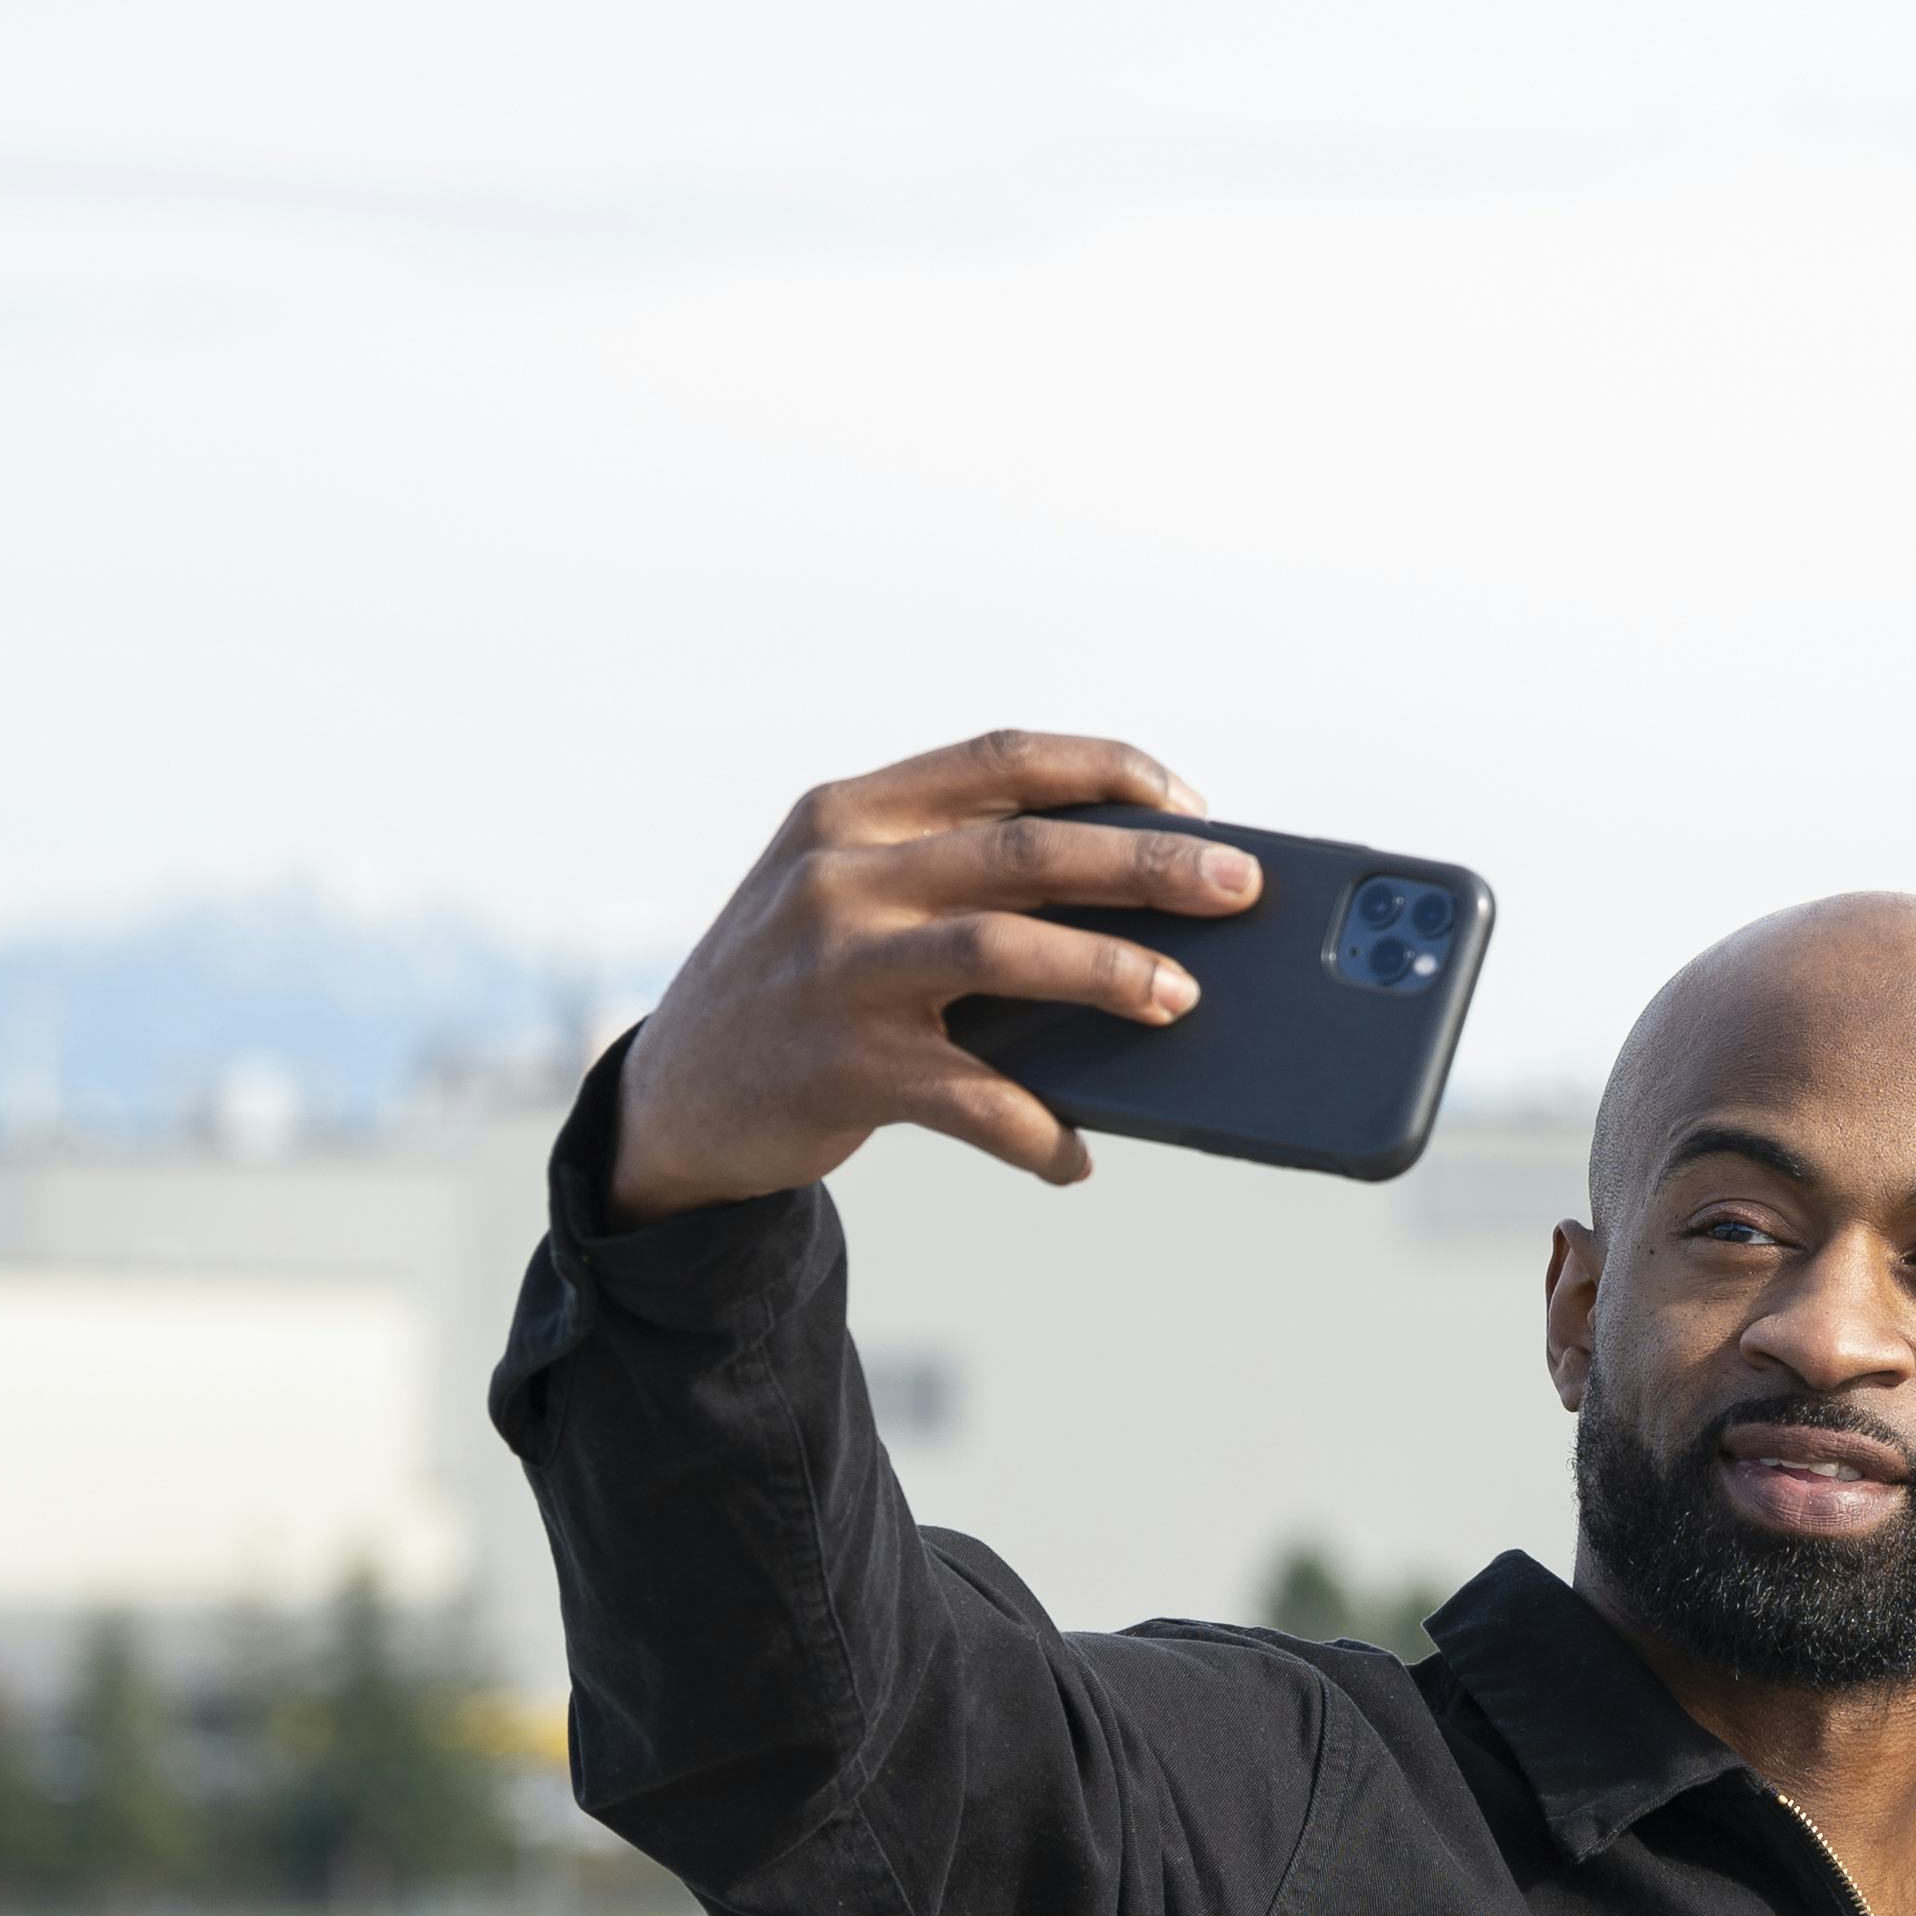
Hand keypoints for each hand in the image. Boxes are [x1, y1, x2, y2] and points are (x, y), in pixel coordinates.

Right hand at [611, 731, 1262, 1220]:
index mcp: (851, 812)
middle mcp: (839, 875)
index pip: (1003, 758)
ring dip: (1111, 972)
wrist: (674, 1098)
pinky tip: (1077, 1156)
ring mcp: (838, 970)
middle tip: (1241, 887)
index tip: (1194, 803)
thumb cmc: (799, 985)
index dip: (1110, 772)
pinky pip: (972, 1098)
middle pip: (1026, 851)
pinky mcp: (842, 1068)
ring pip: (1005, 951)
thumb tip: (1131, 890)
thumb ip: (947, 868)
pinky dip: (1037, 1129)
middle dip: (1151, 864)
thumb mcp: (843, 892)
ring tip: (1182, 1002)